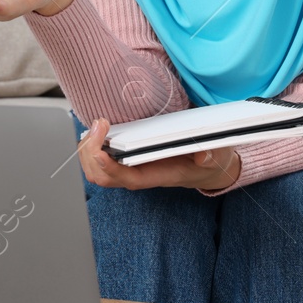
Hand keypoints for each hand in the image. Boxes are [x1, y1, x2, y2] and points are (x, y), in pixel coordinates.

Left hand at [77, 118, 242, 191]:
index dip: (108, 166)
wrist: (204, 168)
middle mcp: (136, 175)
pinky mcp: (125, 159)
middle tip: (99, 124)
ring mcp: (128, 168)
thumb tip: (203, 155)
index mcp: (154, 176)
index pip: (124, 178)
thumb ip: (210, 156)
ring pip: (94, 168)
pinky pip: (98, 158)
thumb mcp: (214, 158)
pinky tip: (98, 129)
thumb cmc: (205, 163)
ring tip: (98, 125)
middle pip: (99, 175)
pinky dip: (92, 144)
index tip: (102, 145)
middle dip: (91, 152)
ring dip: (88, 148)